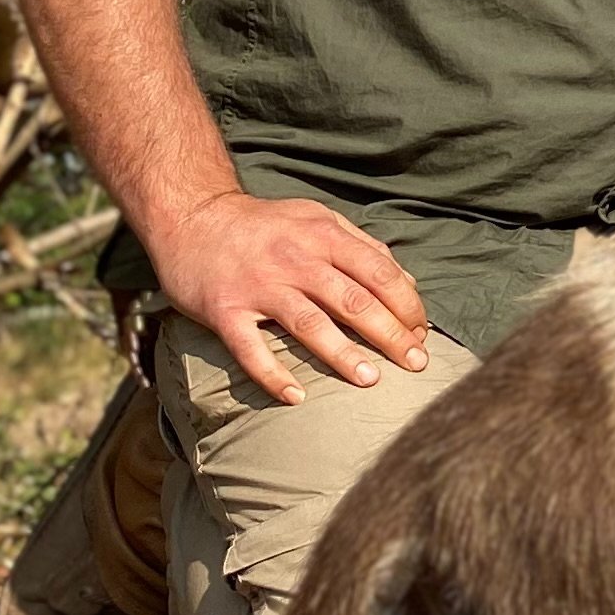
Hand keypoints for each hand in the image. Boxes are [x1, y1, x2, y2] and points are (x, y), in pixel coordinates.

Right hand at [147, 190, 430, 401]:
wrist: (192, 216)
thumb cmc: (266, 225)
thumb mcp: (318, 220)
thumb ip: (363, 248)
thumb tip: (408, 283)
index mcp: (324, 236)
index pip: (379, 273)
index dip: (407, 304)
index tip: (422, 332)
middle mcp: (295, 260)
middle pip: (353, 301)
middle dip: (391, 334)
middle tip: (417, 363)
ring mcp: (259, 286)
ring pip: (309, 324)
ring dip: (343, 355)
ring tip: (372, 380)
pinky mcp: (224, 309)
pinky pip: (250, 348)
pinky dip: (272, 374)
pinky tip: (296, 397)